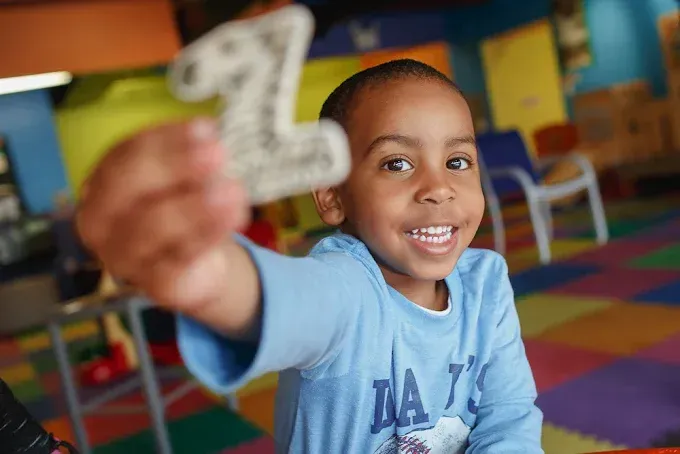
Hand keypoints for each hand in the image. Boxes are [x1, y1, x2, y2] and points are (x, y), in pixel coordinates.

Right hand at [76, 118, 250, 313]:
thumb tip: (207, 134)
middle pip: (129, 188)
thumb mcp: (183, 179)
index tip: (205, 128)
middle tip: (218, 153)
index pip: (125, 155)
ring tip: (233, 190)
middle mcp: (101, 221)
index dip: (165, 141)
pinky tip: (234, 216)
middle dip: (175, 167)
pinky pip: (179, 258)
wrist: (199, 266)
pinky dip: (209, 235)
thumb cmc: (183, 209)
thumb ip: (189, 158)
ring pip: (153, 226)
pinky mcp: (155, 284)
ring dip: (196, 205)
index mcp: (103, 184)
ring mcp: (124, 256)